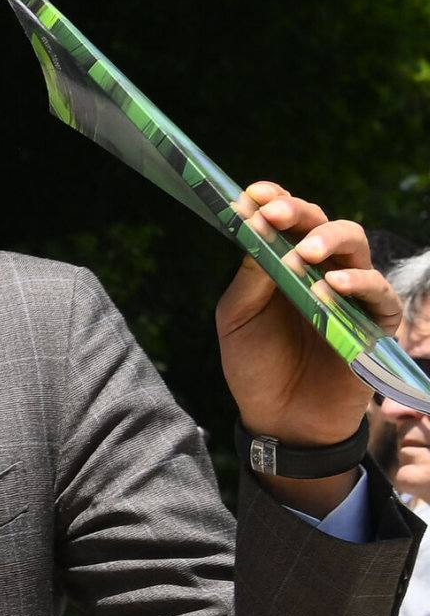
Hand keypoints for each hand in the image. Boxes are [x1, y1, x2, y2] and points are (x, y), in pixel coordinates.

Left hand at [215, 182, 401, 511]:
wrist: (278, 420)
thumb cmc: (255, 366)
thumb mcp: (237, 318)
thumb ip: (249, 278)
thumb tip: (257, 233)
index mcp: (283, 264)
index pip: (285, 220)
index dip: (272, 200)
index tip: (252, 194)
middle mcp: (319, 271)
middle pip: (322, 223)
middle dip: (299, 212)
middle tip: (274, 214)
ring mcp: (349, 295)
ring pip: (355, 247)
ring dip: (328, 241)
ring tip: (303, 254)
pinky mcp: (374, 325)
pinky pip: (378, 295)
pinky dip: (357, 284)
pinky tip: (330, 288)